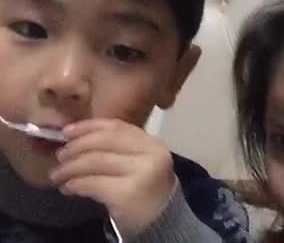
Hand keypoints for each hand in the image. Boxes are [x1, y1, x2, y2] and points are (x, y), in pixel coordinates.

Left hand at [50, 118, 175, 234]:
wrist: (160, 222)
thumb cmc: (144, 189)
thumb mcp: (138, 161)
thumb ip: (118, 146)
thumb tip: (76, 137)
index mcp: (152, 142)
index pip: (117, 126)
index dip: (89, 126)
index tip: (67, 131)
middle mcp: (150, 153)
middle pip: (105, 141)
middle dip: (77, 146)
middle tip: (60, 155)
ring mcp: (141, 173)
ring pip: (97, 161)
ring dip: (71, 167)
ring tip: (58, 174)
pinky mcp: (127, 193)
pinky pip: (93, 183)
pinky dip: (76, 184)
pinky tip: (68, 187)